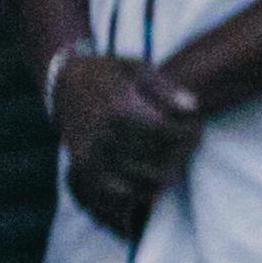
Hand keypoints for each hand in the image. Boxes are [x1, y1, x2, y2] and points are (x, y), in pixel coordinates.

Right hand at [52, 50, 205, 235]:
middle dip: (180, 156)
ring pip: (138, 182)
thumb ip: (167, 88)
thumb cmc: (108, 73)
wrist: (63, 84)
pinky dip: (135, 194)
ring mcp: (91, 154)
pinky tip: (151, 184)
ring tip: (175, 164)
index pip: (166, 133)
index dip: (189, 134)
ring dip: (161, 177)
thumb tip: (193, 108)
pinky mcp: (82, 167)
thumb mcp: (139, 68)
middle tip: (191, 149)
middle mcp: (104, 135)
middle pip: (156, 159)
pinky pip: (113, 193)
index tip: (198, 128)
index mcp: (119, 109)